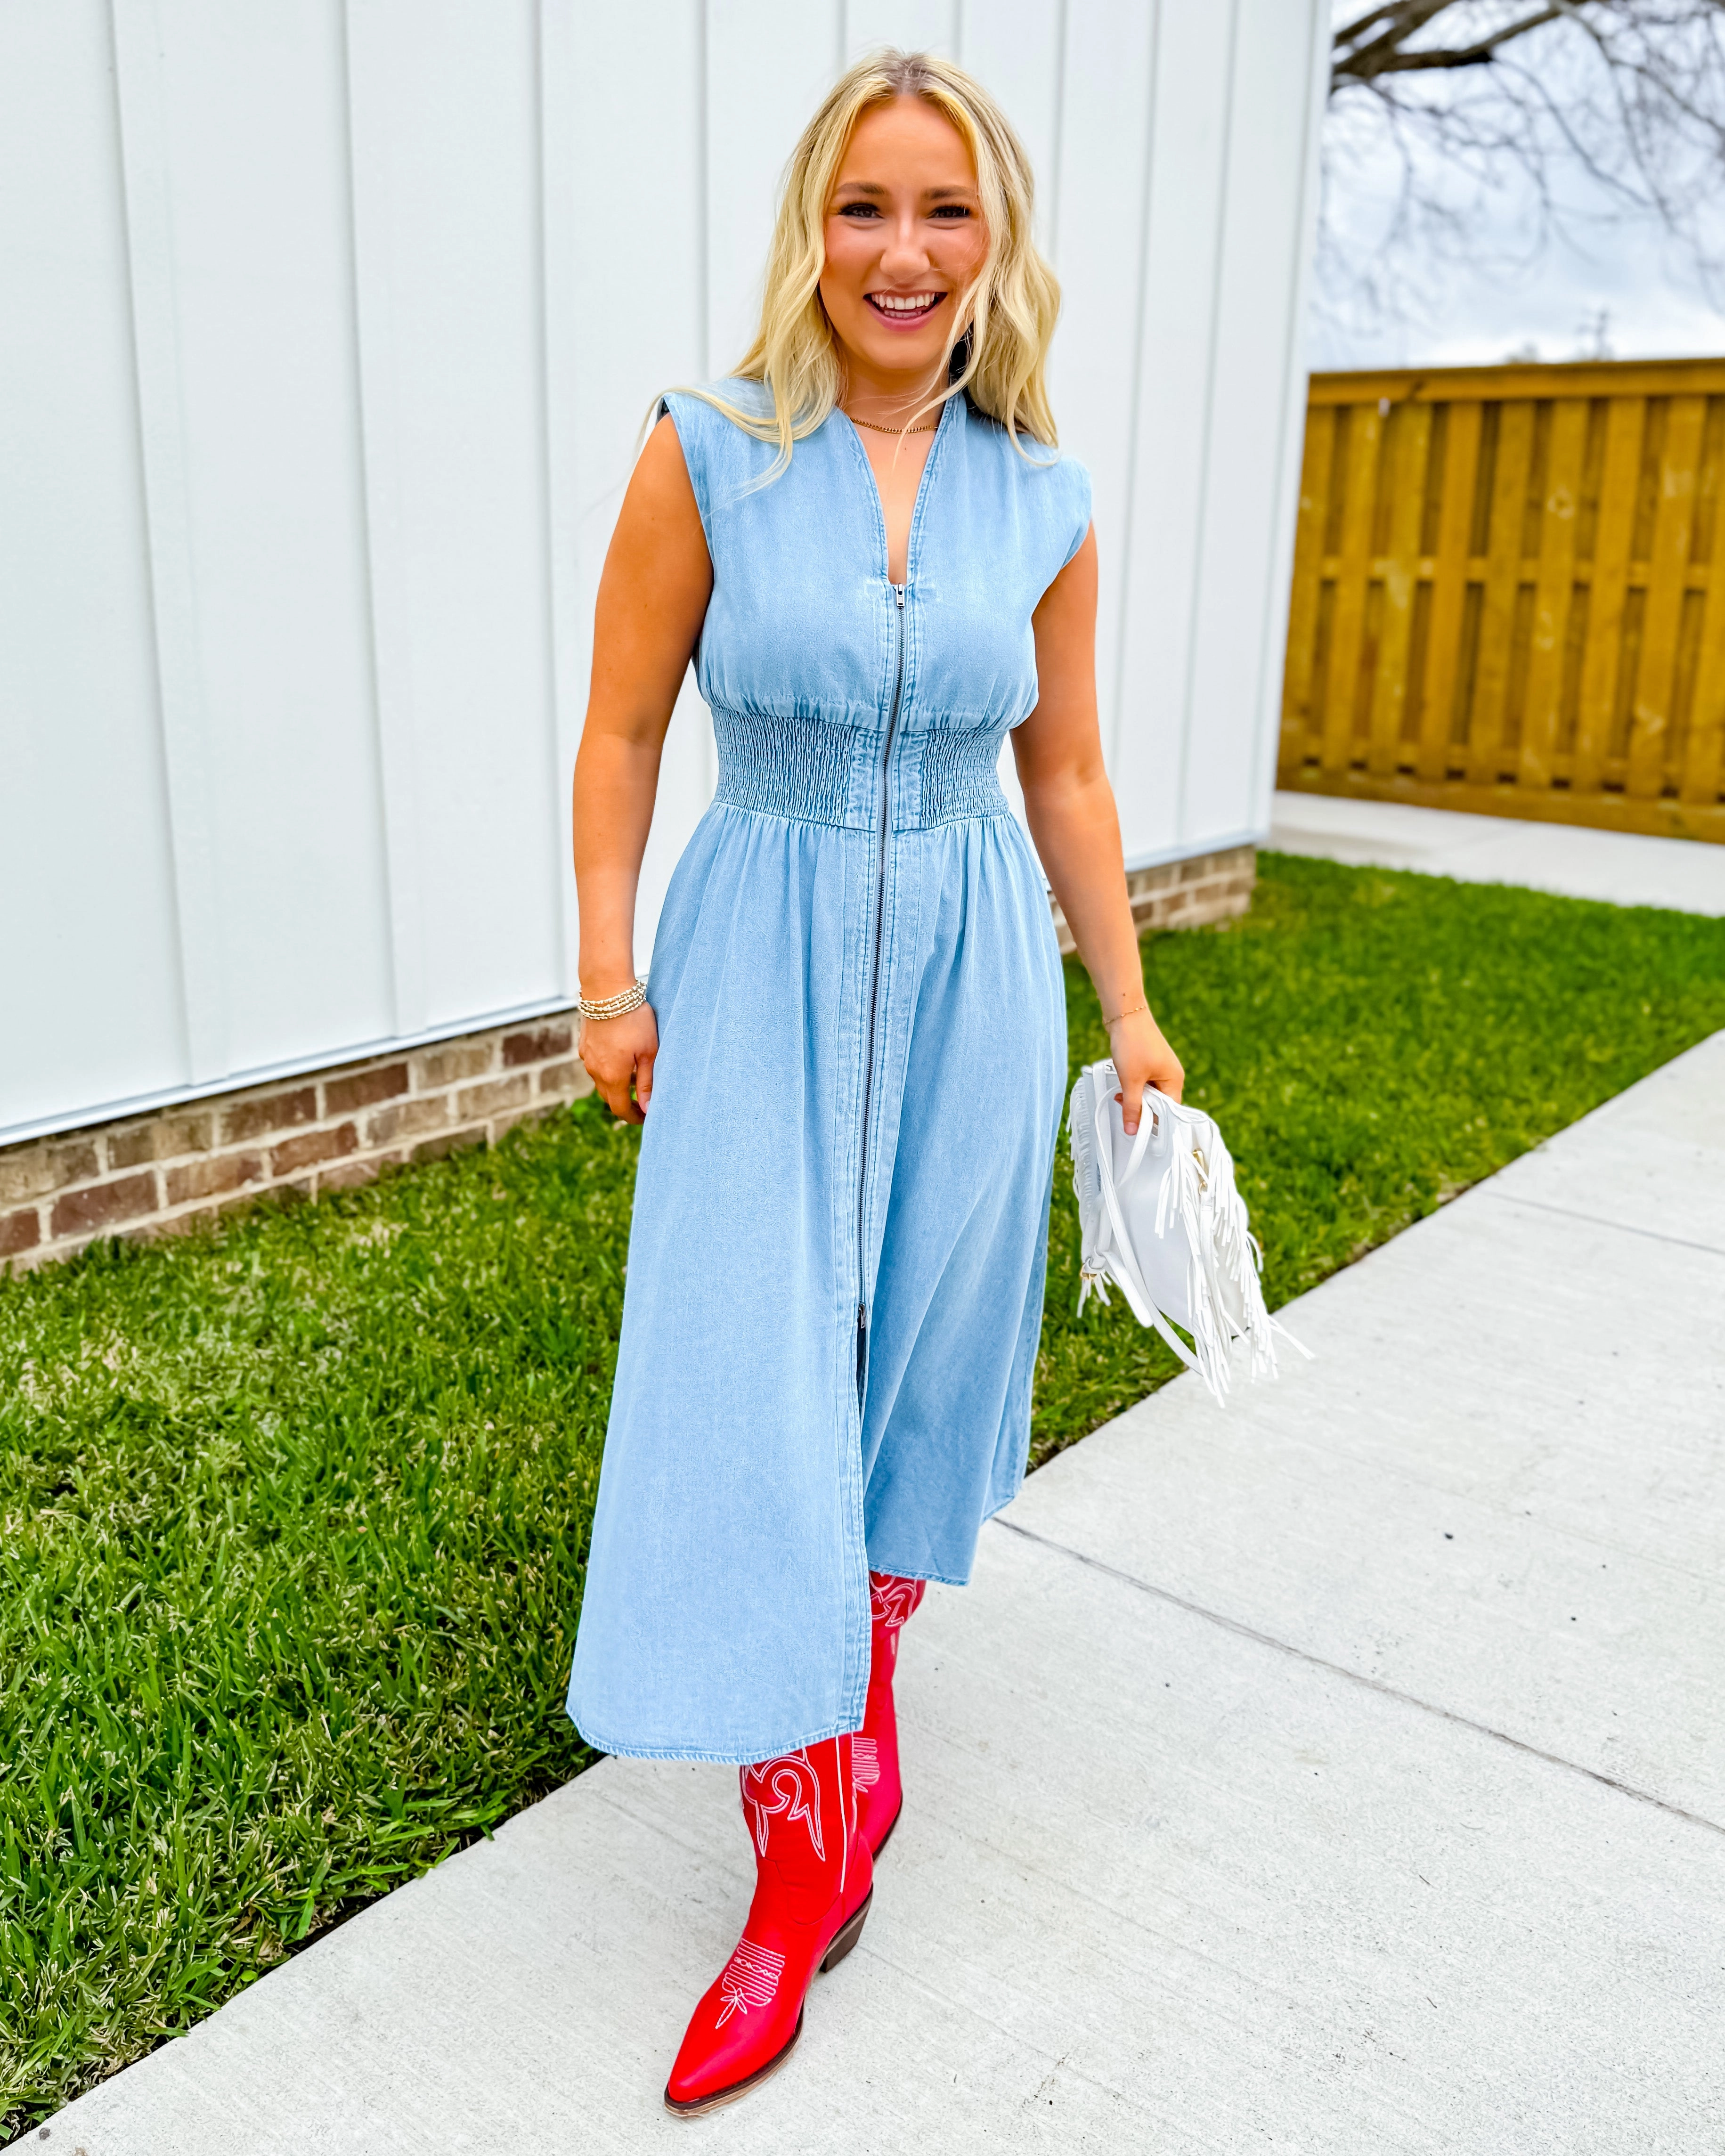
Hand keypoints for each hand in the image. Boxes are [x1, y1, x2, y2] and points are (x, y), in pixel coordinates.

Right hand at [580, 1003, 657, 1123]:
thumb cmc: (633, 1020)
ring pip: (602, 1081)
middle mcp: (595, 1071)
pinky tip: (622, 1057)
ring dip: (618, 1085)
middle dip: (626, 1103)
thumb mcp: (649, 1052)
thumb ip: (647, 1082)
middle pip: (610, 1098)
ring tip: (637, 1076)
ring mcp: (587, 1058)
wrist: (607, 991)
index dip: (634, 1118)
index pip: (621, 1109)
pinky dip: (609, 1070)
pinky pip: (596, 1066)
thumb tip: (648, 1109)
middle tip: (644, 1102)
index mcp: (613, 1077)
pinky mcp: (584, 1046)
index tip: (647, 1118)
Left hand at [1107, 1006, 1182, 1133]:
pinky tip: (1122, 1084)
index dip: (1154, 1123)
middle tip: (1124, 1107)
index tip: (1139, 1131)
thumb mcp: (1130, 1081)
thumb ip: (1131, 1108)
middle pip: (1159, 1104)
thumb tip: (1132, 1130)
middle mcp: (1171, 1075)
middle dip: (1141, 1108)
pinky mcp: (1149, 1063)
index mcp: (1175, 1081)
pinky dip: (1132, 1087)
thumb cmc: (1133, 1043)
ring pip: (1149, 1094)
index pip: (1169, 1112)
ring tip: (1121, 1093)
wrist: (1125, 1014)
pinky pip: (1143, 1083)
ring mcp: (1160, 1069)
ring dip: (1134, 1097)